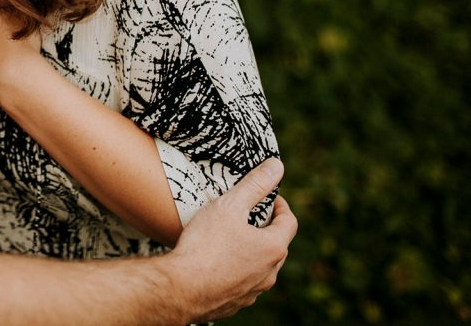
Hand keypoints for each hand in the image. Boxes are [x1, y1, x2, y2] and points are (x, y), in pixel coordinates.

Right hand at [166, 158, 296, 322]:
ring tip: (230, 239)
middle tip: (247, 216)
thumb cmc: (205, 245)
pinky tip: (216, 264)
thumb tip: (277, 165)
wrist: (181, 288)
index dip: (280, 206)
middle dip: (265, 229)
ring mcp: (253, 292)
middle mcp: (269, 274)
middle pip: (276, 245)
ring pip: (260, 267)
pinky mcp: (235, 304)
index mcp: (273, 248)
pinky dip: (235, 271)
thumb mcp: (229, 206)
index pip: (289, 222)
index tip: (268, 198)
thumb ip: (255, 185)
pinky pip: (242, 284)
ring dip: (251, 252)